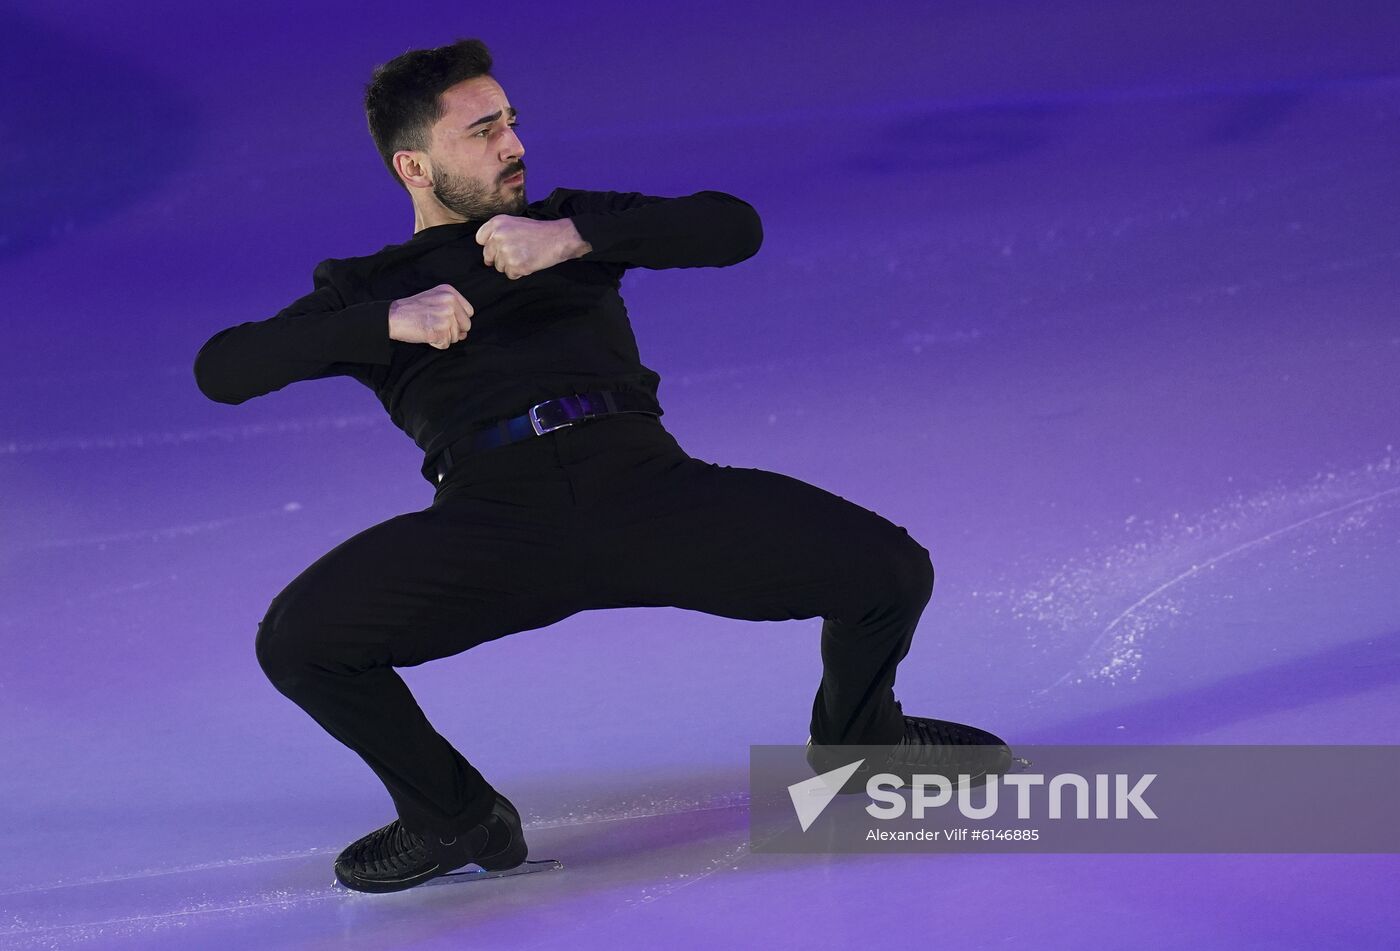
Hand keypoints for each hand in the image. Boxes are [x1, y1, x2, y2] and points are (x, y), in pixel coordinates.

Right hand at [388, 284, 473, 349]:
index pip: (469, 312)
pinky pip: (446, 344)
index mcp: (449, 292)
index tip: (445, 319)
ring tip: (429, 328)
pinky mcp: (439, 330)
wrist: (392, 317)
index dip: (459, 320)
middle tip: (436, 326)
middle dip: (454, 331)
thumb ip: (453, 311)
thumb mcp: (434, 299)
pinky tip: (426, 335)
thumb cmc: (412, 310)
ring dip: (443, 338)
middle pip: (466, 325)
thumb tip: (464, 333)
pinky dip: (436, 344)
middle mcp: (450, 302)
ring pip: (456, 337)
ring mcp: (445, 316)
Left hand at [476, 216, 590, 279]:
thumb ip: (498, 232)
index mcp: (497, 223)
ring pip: (499, 267)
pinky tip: (529, 262)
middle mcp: (498, 236)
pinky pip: (510, 274)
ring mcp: (505, 251)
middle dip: (500, 258)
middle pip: (488, 256)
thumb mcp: (514, 222)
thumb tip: (487, 252)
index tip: (500, 247)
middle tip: (516, 253)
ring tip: (525, 256)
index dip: (490, 246)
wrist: (558, 238)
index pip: (480, 239)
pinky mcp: (515, 265)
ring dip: (511, 265)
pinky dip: (519, 272)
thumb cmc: (537, 232)